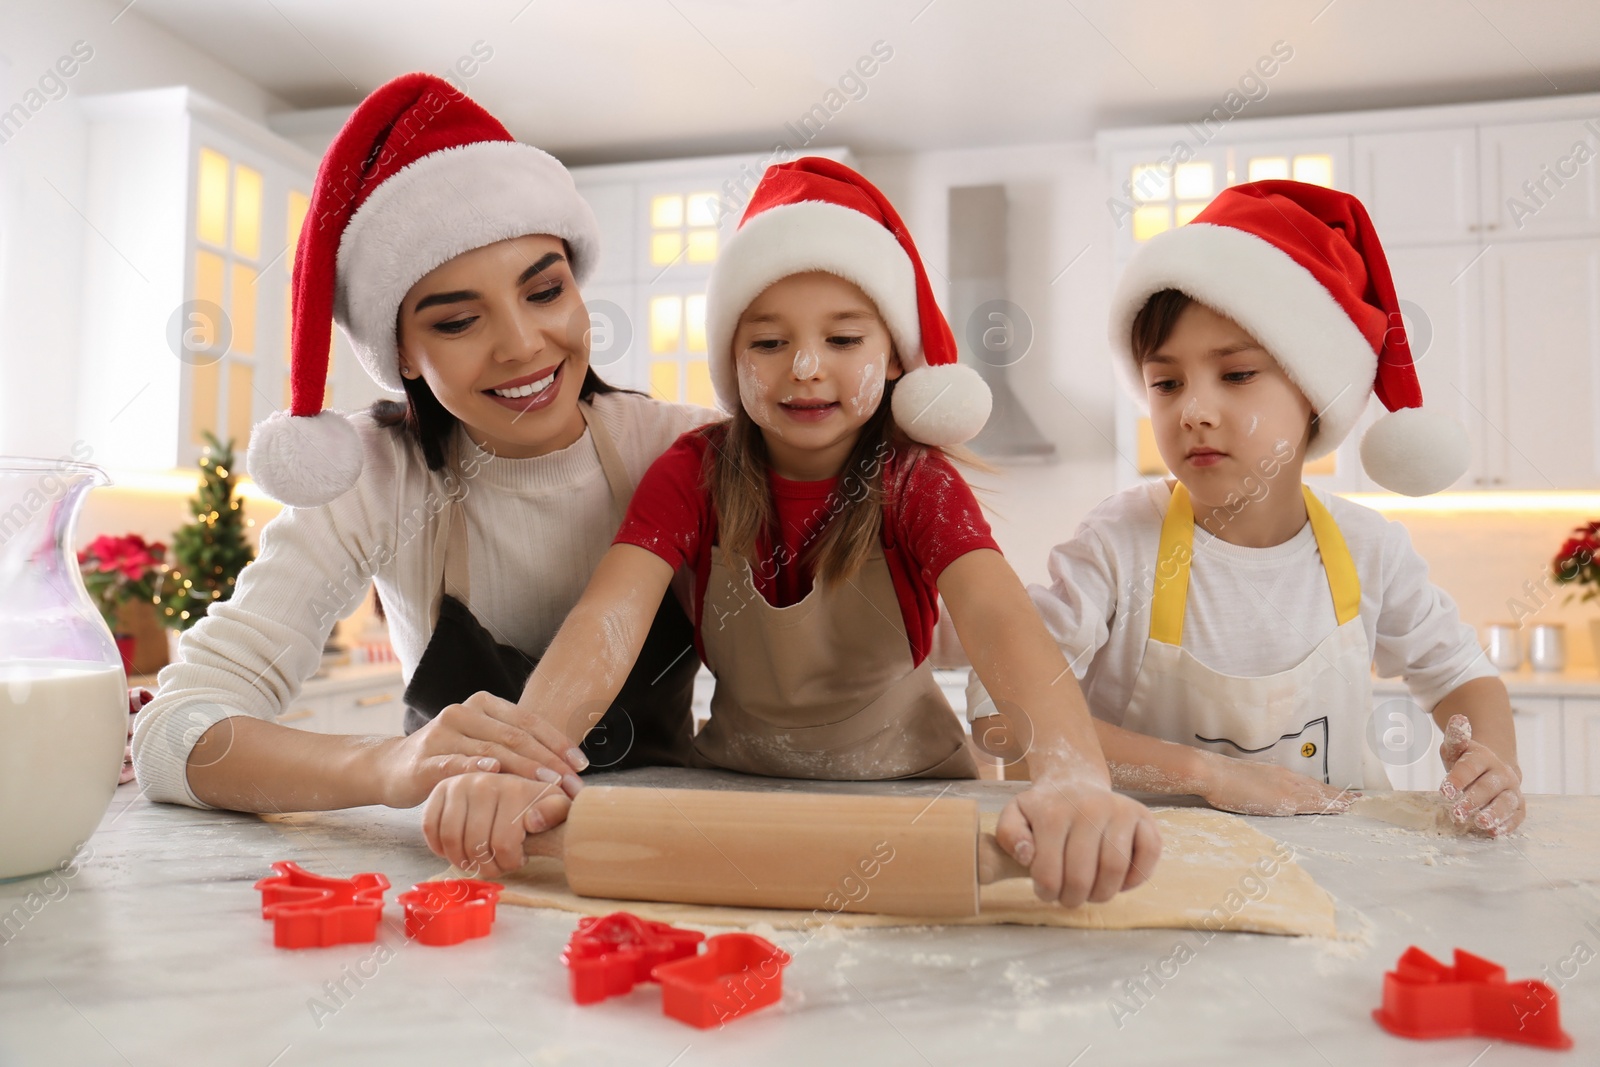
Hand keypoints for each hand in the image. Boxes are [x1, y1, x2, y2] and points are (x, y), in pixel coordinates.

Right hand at [373, 690, 587, 808]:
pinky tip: (495, 774)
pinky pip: (454, 762)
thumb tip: (567, 764)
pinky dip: (475, 767)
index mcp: (483, 704)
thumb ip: (515, 746)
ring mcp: (442, 734)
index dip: (558, 743)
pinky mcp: (425, 758)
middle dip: (549, 761)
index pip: (529, 722)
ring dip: (524, 770)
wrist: (392, 768)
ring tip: (549, 785)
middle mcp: (463, 712)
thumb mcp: (483, 744)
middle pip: (515, 737)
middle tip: (571, 783)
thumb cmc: (449, 757)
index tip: (581, 766)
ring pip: (491, 751)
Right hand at [422, 772, 571, 878]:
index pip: (504, 844)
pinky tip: (456, 852)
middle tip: (496, 867)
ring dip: (463, 861)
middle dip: (487, 867)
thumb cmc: (536, 803)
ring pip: (452, 838)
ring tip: (477, 862)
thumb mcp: (556, 806)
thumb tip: (531, 822)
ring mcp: (459, 784)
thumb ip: (554, 814)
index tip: (519, 860)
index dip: (510, 863)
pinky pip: (431, 826)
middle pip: (476, 845)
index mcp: (514, 788)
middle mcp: (484, 782)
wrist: (515, 781)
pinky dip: (439, 846)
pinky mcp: (440, 789)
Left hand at [994, 779, 1161, 907]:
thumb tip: (1026, 856)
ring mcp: (1120, 811)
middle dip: (1073, 898)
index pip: (1049, 872)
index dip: (1046, 892)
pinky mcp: (1144, 817)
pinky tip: (1118, 881)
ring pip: (1115, 870)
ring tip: (1091, 893)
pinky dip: (1136, 878)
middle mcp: (1089, 808)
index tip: (1046, 892)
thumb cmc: (1046, 808)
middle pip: (1083, 876)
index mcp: (1053, 813)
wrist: (1075, 781)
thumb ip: (1010, 835)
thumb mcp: (1016, 815)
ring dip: (1102, 894)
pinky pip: (1149, 855)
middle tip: (1069, 897)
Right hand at [1198, 752, 1354, 815]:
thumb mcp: (1241, 783)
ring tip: (1355, 803)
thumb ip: (1254, 789)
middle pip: (1316, 787)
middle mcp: (1285, 777)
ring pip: (1319, 793)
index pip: (1304, 783)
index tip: (1335, 792)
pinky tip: (1341, 808)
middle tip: (1357, 798)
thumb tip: (1257, 794)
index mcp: (1275, 775)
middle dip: (1337, 793)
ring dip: (1338, 799)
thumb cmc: (1219, 779)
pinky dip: (1330, 804)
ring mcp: (1286, 786)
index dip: (1321, 788)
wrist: (1212, 773)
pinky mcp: (1285, 798)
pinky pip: (1314, 802)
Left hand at [1439, 714, 1523, 835]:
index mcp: (1483, 757)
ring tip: (1481, 824)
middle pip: (1487, 787)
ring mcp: (1512, 789)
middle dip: (1472, 800)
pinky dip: (1508, 825)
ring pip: (1506, 802)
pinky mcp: (1518, 805)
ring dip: (1494, 814)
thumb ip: (1456, 737)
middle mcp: (1501, 772)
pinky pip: (1517, 815)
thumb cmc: (1466, 760)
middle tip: (1457, 812)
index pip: (1470, 767)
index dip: (1458, 779)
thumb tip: (1458, 718)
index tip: (1445, 791)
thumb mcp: (1456, 748)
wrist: (1491, 768)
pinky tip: (1495, 833)